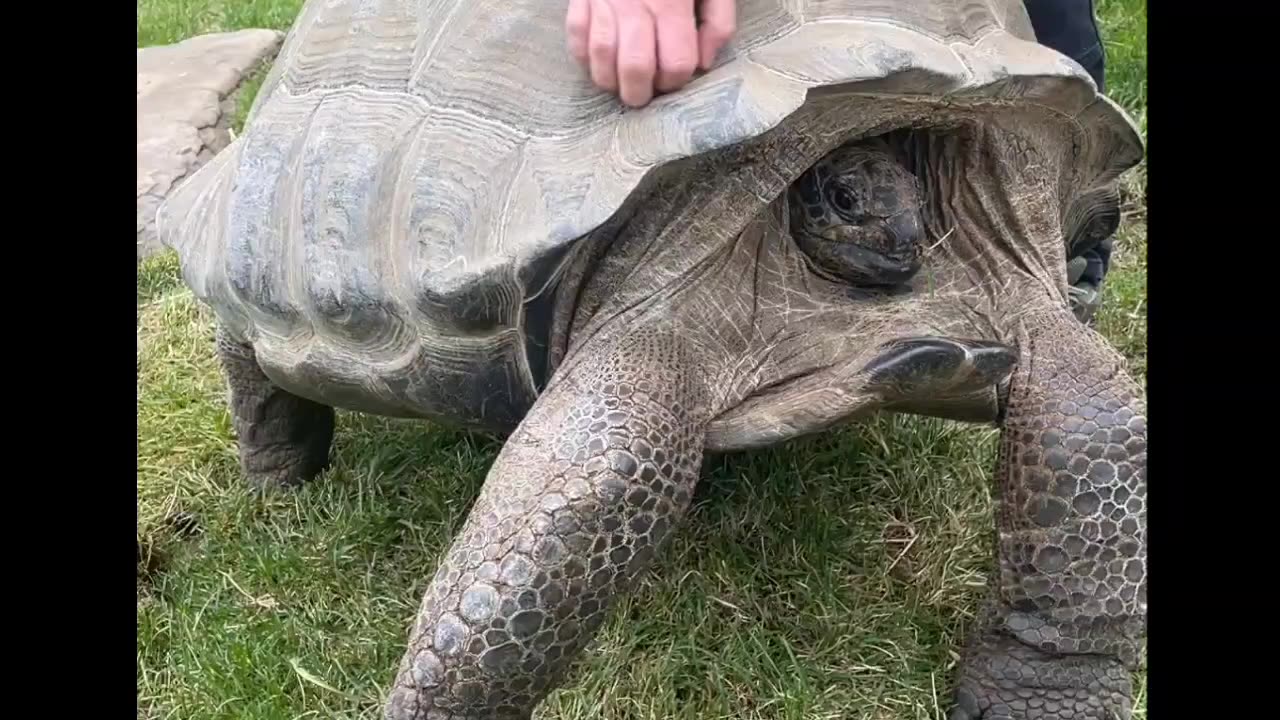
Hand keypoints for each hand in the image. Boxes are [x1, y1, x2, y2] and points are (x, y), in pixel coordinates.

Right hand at [566, 0, 736, 107]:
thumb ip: (718, 22)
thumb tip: (703, 63)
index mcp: (673, 2)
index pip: (674, 64)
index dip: (676, 81)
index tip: (674, 77)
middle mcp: (635, 3)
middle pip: (635, 68)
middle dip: (640, 93)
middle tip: (643, 94)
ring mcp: (604, 1)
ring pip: (600, 58)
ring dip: (609, 81)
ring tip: (620, 83)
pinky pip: (574, 37)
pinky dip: (583, 58)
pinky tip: (598, 60)